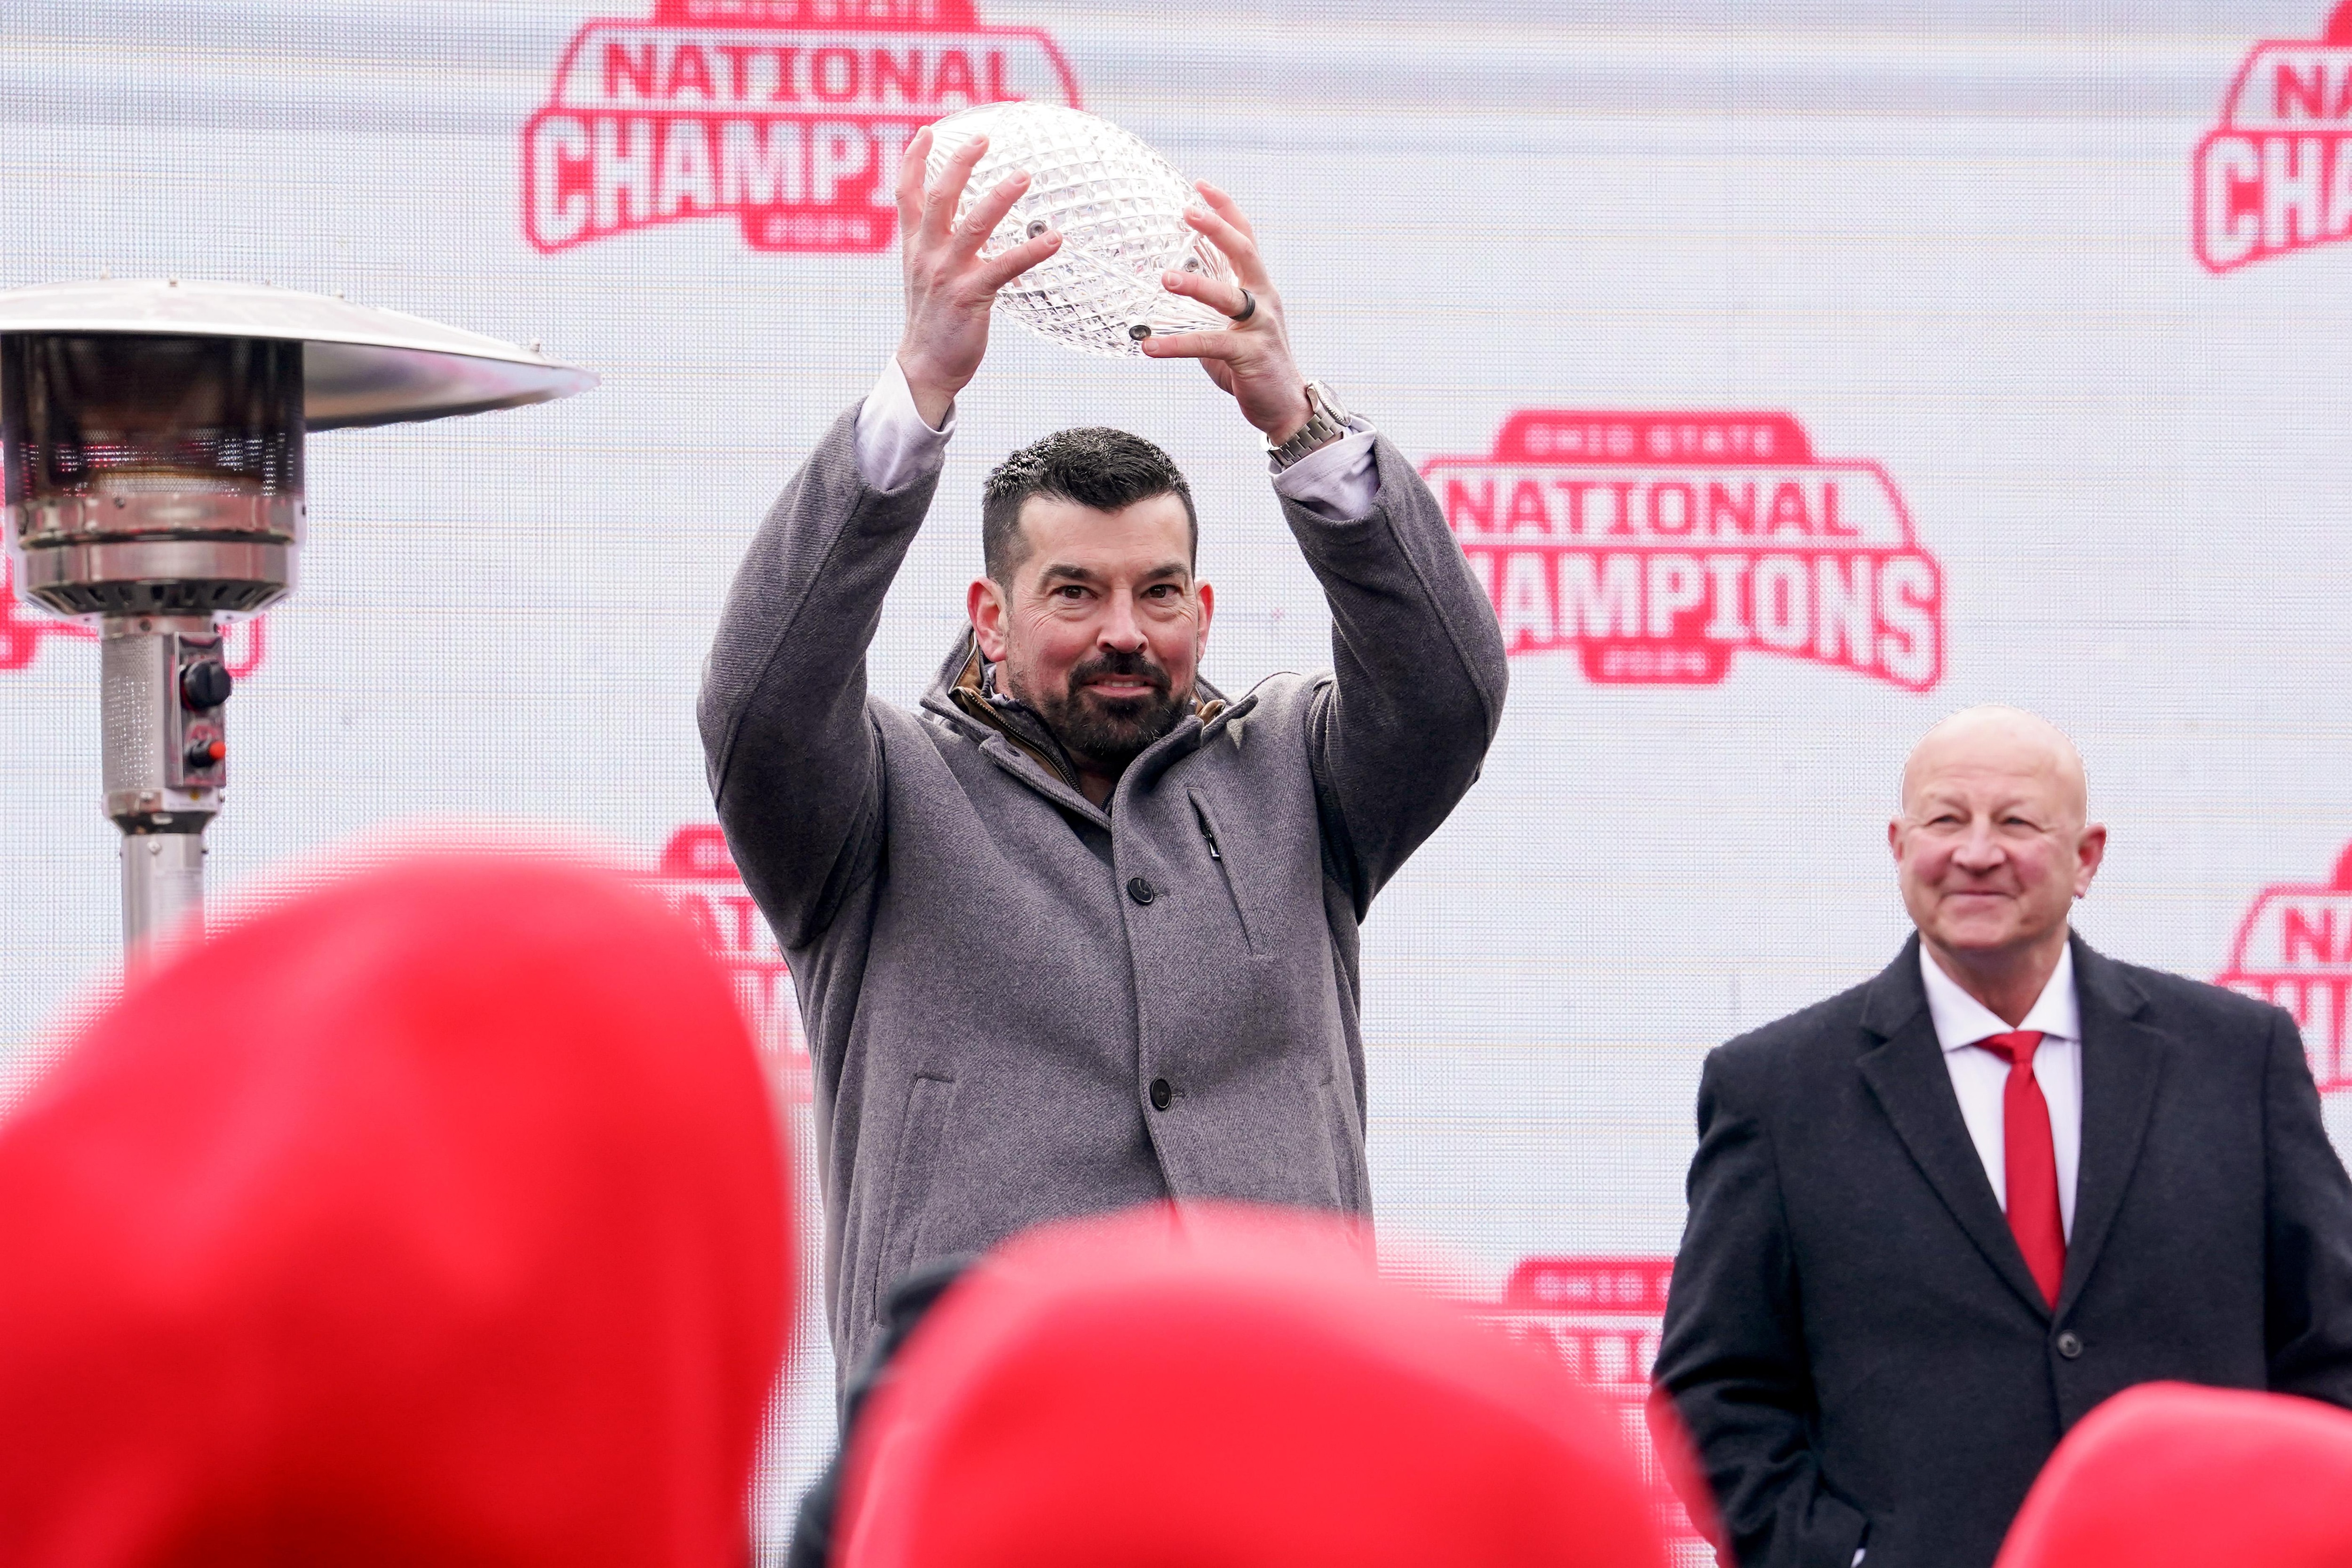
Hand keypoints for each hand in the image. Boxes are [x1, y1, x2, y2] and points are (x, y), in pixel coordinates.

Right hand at [893, 126, 1061, 427]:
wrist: (925, 367)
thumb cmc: (933, 320)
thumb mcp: (924, 274)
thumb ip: (933, 243)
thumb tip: (955, 217)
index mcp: (914, 247)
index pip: (906, 195)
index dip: (913, 160)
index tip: (928, 131)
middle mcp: (927, 255)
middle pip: (940, 199)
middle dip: (959, 164)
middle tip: (984, 139)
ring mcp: (948, 275)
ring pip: (973, 226)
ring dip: (999, 198)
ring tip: (1024, 175)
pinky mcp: (971, 297)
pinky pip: (1005, 267)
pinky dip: (1031, 250)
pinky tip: (1055, 238)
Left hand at [1139, 182, 1314, 444]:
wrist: (1285, 407)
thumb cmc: (1251, 366)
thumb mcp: (1225, 330)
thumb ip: (1200, 312)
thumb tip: (1160, 297)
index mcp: (1258, 287)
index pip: (1245, 237)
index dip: (1225, 209)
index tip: (1200, 185)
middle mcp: (1263, 299)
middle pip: (1243, 252)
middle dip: (1216, 228)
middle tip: (1186, 211)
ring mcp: (1260, 326)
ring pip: (1227, 297)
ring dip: (1195, 285)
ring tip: (1163, 278)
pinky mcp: (1250, 355)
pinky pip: (1210, 345)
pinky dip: (1177, 346)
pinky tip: (1149, 348)